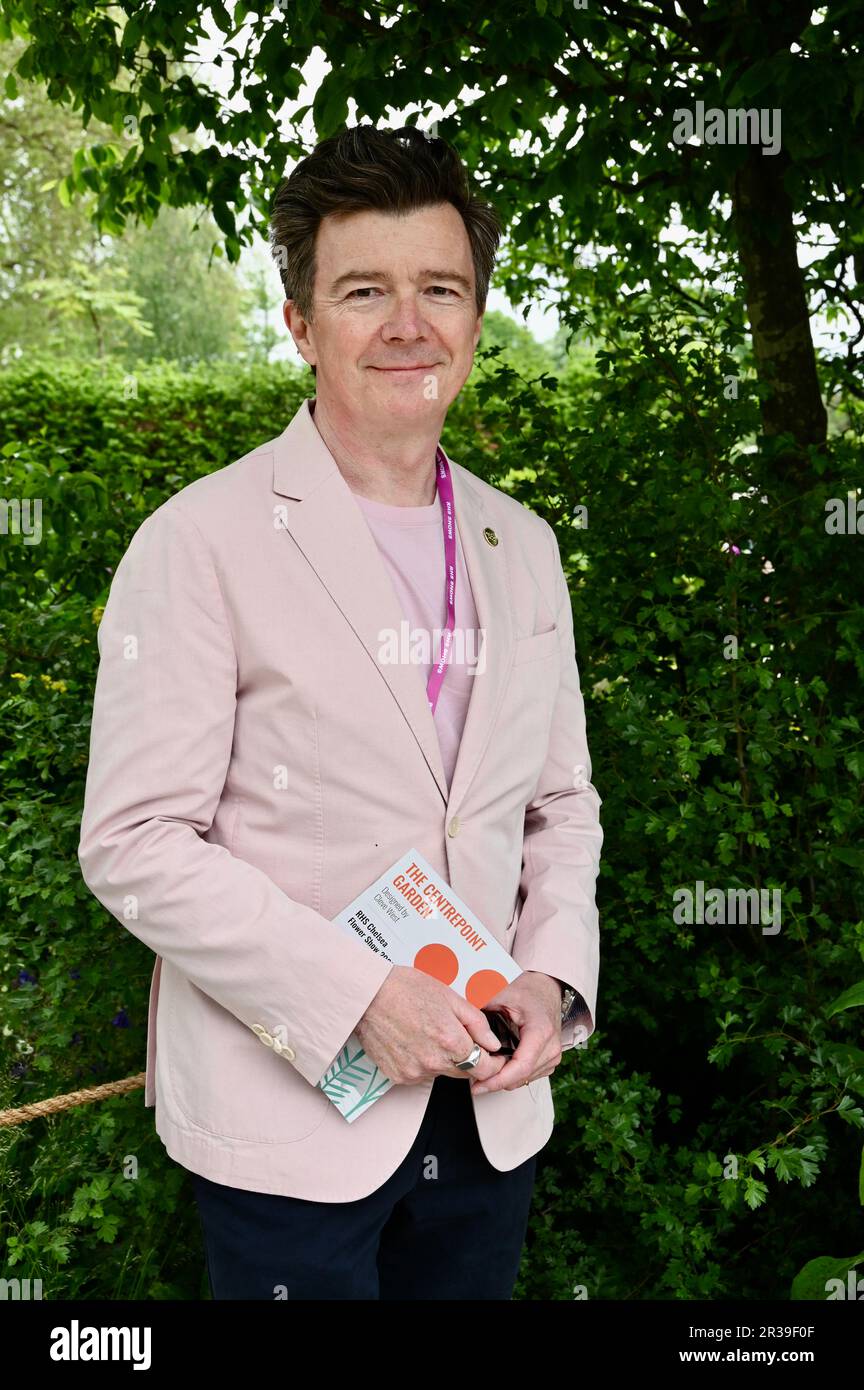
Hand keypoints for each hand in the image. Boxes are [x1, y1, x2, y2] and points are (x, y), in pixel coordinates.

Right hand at [355, 965, 509, 1085]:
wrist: (368, 996)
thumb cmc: (406, 989)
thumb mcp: (450, 997)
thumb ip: (477, 1023)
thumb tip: (493, 1043)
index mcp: (451, 1042)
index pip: (484, 1069)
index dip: (492, 1062)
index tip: (491, 1055)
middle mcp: (434, 1063)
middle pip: (464, 1073)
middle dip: (467, 1058)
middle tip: (456, 1036)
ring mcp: (414, 1072)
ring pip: (441, 1073)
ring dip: (443, 1060)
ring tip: (429, 1033)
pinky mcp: (398, 1076)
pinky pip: (420, 1075)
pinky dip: (422, 1062)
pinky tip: (414, 1041)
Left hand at [469, 972, 562, 1094]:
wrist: (546, 988)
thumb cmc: (527, 989)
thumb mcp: (502, 993)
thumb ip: (482, 1008)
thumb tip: (461, 1023)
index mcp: (540, 1031)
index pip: (520, 1067)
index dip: (497, 1080)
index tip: (478, 1085)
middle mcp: (551, 1047)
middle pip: (520, 1077)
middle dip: (495, 1081)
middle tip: (472, 1078)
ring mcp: (553, 1056)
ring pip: (524, 1080)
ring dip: (503, 1079)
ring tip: (482, 1070)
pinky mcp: (550, 1060)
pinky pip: (529, 1076)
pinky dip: (512, 1075)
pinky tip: (498, 1066)